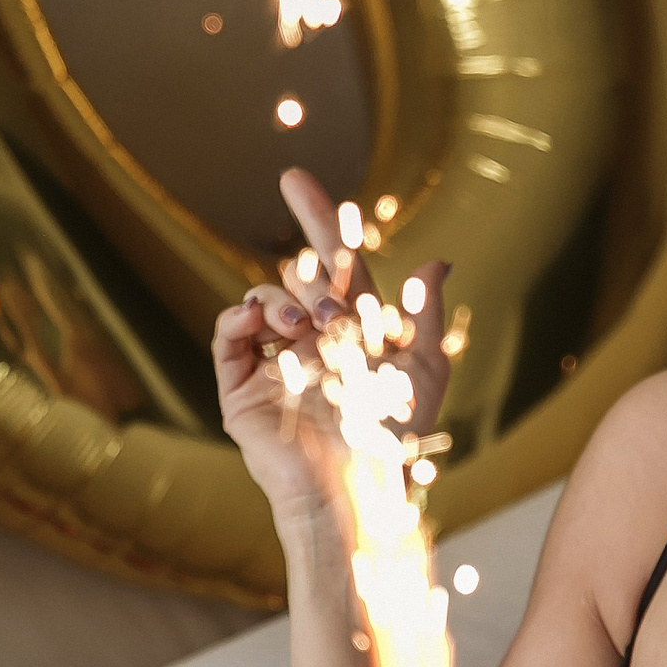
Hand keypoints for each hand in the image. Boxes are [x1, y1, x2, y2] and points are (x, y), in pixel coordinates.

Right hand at [211, 166, 451, 536]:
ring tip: (305, 333)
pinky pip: (228, 337)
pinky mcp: (241, 389)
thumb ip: (427, 313)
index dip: (317, 221)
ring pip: (264, 300)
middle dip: (315, 281)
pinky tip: (257, 324)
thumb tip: (438, 260)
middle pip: (298, 277)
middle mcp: (310, 340)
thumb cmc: (395, 438)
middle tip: (332, 315)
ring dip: (284, 304)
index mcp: (350, 331)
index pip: (334, 265)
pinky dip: (238, 320)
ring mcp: (272, 361)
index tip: (293, 179)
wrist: (354, 487)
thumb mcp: (424, 370)